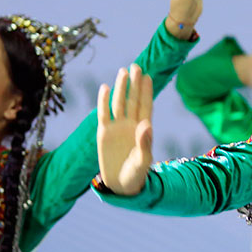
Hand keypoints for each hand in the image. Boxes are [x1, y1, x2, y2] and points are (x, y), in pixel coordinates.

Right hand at [97, 64, 153, 194]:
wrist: (121, 186)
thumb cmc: (136, 174)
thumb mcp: (143, 160)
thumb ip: (145, 143)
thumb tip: (146, 124)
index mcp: (143, 129)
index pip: (145, 106)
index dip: (147, 91)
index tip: (148, 76)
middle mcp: (130, 125)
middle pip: (133, 100)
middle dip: (135, 84)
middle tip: (136, 66)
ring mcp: (117, 127)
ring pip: (119, 103)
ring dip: (121, 88)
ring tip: (123, 71)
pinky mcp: (103, 133)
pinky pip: (103, 114)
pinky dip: (103, 101)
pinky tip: (105, 87)